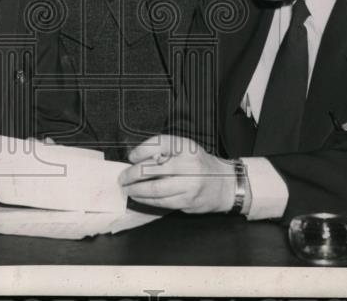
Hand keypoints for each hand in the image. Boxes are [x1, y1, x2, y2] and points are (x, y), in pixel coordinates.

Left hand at [118, 134, 234, 213]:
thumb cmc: (199, 164)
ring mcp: (189, 184)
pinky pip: (161, 202)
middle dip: (132, 174)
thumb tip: (136, 159)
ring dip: (136, 190)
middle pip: (152, 169)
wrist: (224, 184)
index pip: (158, 144)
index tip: (131, 157)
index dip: (140, 151)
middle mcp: (188, 164)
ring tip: (127, 189)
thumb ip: (164, 151)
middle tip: (122, 177)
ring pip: (154, 189)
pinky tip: (139, 197)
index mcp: (186, 147)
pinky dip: (146, 200)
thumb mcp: (186, 149)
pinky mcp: (187, 201)